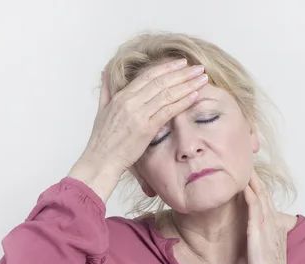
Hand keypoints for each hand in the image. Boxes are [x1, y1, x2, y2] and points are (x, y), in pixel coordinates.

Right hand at [70, 58, 208, 185]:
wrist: (101, 160)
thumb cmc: (102, 140)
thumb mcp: (101, 110)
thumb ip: (106, 90)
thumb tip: (106, 72)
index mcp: (121, 96)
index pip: (148, 76)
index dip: (167, 67)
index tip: (181, 63)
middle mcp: (130, 102)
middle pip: (161, 81)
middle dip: (182, 73)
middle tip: (199, 68)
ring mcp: (138, 114)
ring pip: (167, 94)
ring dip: (187, 85)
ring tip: (202, 78)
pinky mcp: (146, 129)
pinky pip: (168, 111)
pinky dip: (182, 102)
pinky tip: (194, 96)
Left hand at [243, 168, 300, 263]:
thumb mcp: (269, 249)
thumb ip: (266, 237)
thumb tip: (256, 231)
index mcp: (275, 226)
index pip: (267, 201)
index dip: (260, 186)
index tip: (251, 172)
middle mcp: (273, 224)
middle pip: (265, 195)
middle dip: (256, 178)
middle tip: (248, 161)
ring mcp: (267, 228)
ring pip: (261, 199)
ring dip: (254, 183)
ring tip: (246, 167)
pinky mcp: (259, 235)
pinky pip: (255, 212)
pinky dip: (250, 198)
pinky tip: (244, 188)